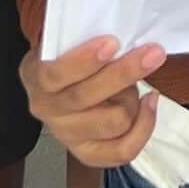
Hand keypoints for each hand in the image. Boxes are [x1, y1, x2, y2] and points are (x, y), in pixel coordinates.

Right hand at [26, 35, 168, 169]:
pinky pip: (122, 151)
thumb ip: (87, 39)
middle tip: (153, 54)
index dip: (84, 61)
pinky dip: (144, 127)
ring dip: (131, 99)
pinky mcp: (87, 153)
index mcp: (35, 76)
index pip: (55, 74)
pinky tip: (150, 102)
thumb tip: (125, 34)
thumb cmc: (71, 56)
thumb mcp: (68, 41)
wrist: (61, 84)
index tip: (112, 43)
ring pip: (112, 122)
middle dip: (124, 73)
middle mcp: (46, 109)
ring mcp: (66, 135)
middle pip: (87, 97)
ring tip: (135, 84)